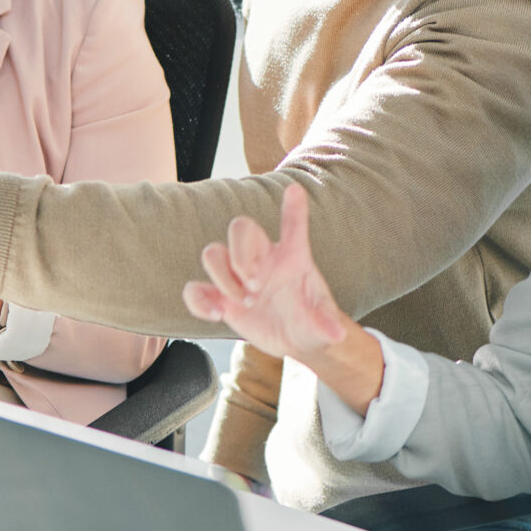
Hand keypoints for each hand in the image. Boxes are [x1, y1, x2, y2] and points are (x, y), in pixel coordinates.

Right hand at [182, 185, 382, 410]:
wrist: (294, 339)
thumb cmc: (312, 321)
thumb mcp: (322, 325)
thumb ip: (326, 325)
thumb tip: (335, 335)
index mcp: (290, 257)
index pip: (292, 227)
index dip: (293, 209)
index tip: (295, 190)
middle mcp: (261, 259)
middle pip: (239, 228)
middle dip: (240, 254)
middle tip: (255, 286)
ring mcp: (236, 277)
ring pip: (212, 254)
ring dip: (223, 278)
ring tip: (245, 303)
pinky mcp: (220, 298)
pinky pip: (195, 289)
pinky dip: (198, 301)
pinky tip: (217, 315)